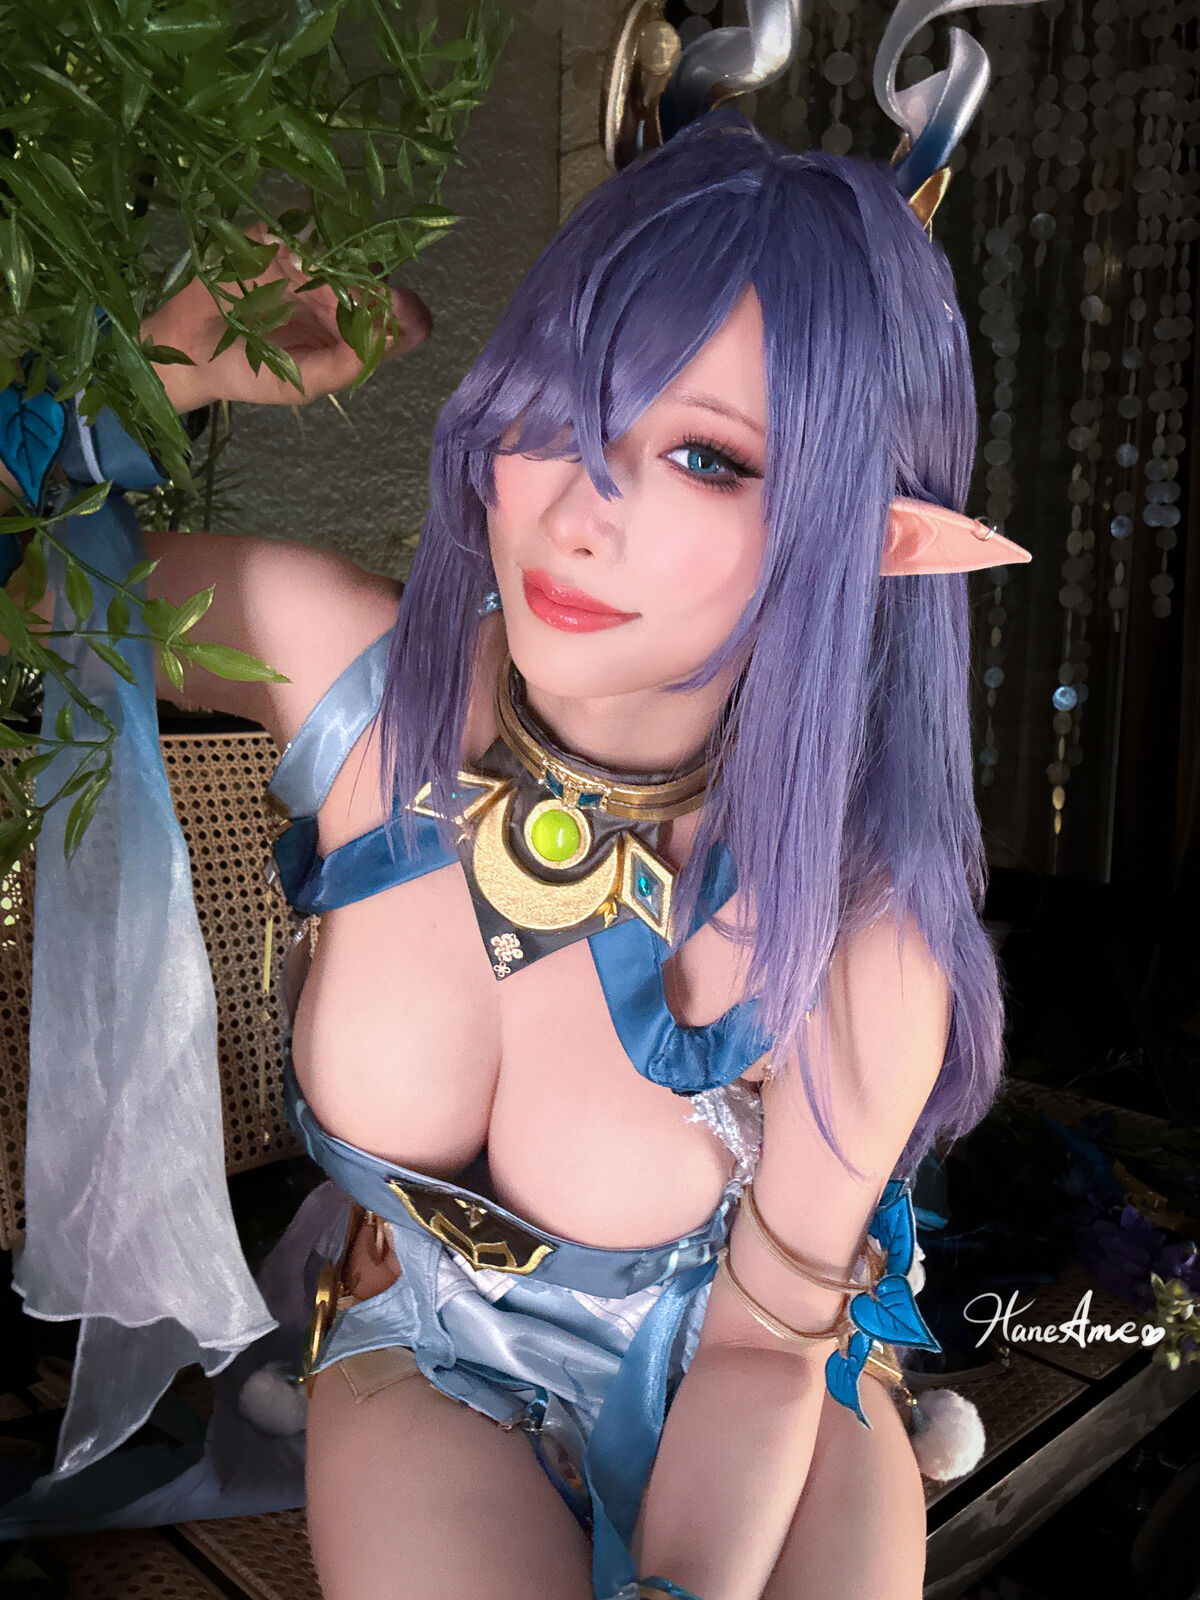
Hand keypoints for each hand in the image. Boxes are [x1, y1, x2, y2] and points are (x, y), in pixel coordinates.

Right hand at [141, 222, 431, 413]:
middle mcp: (338, 291)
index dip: (405, 312)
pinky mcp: (272, 238)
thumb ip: (346, 366)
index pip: (396, 317)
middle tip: (367, 292)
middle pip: (371, 276)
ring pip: (340, 247)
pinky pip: (295, 226)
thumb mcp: (302, 382)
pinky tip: (290, 253)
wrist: (188, 353)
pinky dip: (299, 235)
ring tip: (324, 272)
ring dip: (339, 256)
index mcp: (353, 328)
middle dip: (372, 283)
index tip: (402, 308)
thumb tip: (388, 337)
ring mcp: (307, 262)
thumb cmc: (250, 373)